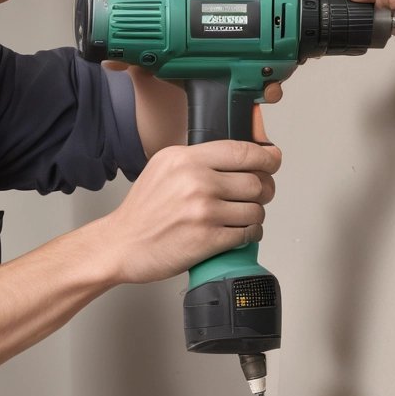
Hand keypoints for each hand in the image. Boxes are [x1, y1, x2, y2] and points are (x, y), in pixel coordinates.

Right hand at [103, 139, 280, 283]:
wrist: (122, 244)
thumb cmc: (143, 210)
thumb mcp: (164, 167)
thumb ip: (199, 159)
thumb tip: (239, 157)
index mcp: (185, 159)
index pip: (242, 151)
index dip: (267, 158)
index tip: (273, 161)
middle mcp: (195, 181)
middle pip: (256, 181)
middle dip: (263, 190)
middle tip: (257, 195)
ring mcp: (203, 211)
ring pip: (256, 209)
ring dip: (255, 215)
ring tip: (243, 217)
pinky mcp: (208, 239)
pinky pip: (247, 233)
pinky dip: (249, 234)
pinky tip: (238, 232)